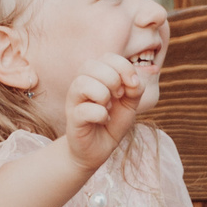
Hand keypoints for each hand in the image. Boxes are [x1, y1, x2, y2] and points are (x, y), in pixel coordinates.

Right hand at [63, 53, 146, 170]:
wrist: (99, 149)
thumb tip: (133, 81)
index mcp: (95, 76)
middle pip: (92, 65)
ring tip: (107, 107)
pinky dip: (101, 115)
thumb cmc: (112, 122)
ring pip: (84, 83)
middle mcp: (81, 84)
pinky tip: (103, 120)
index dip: (124, 67)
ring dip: (104, 95)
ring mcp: (74, 101)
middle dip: (113, 79)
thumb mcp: (130, 104)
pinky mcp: (72, 119)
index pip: (107, 57)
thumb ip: (135, 89)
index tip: (132, 85)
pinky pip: (85, 109)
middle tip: (118, 96)